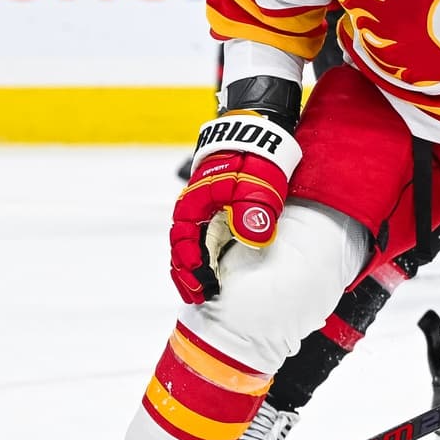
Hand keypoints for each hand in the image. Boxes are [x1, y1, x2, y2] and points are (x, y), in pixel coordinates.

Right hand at [170, 111, 300, 303]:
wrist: (257, 140)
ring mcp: (203, 215)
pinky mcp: (217, 217)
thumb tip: (252, 238)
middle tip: (197, 298)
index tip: (201, 283)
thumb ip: (252, 211)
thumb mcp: (255, 186)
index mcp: (194, 205)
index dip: (189, 264)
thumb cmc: (253, 162)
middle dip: (186, 275)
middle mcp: (193, 212)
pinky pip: (204, 243)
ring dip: (193, 271)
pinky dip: (204, 261)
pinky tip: (212, 276)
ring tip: (201, 295)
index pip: (183, 240)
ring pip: (191, 248)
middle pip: (182, 248)